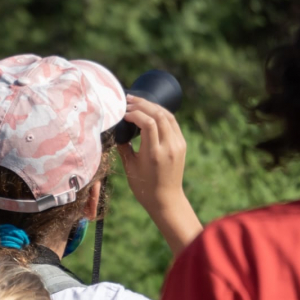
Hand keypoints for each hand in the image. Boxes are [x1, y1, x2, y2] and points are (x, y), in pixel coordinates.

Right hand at [117, 95, 202, 254]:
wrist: (166, 200)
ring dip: (152, 105)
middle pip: (158, 114)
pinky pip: (172, 122)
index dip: (135, 113)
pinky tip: (150, 110)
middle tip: (128, 100)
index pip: (148, 123)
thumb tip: (117, 130)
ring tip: (137, 101)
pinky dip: (161, 113)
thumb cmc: (143, 187)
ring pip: (167, 115)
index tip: (123, 113)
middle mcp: (169, 147)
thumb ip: (124, 147)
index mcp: (154, 153)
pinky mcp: (181, 144)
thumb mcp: (129, 167)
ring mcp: (178, 144)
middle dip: (142, 104)